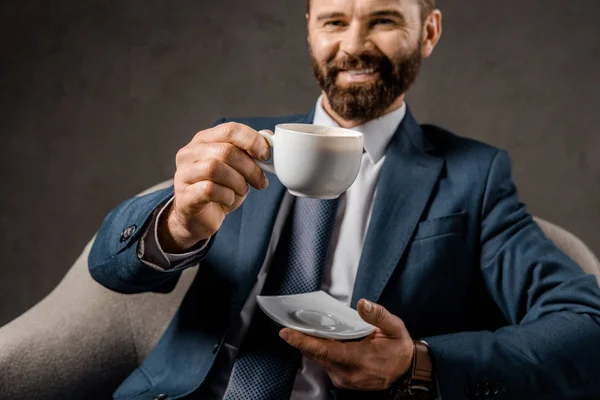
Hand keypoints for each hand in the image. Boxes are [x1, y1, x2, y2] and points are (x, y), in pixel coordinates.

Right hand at [158, 122, 271, 251]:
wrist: (200, 218)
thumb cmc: (220, 190)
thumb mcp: (238, 169)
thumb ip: (249, 151)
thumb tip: (269, 137)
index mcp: (204, 140)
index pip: (230, 129)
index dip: (252, 141)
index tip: (266, 156)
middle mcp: (190, 153)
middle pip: (226, 151)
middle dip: (250, 168)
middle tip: (260, 181)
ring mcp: (184, 174)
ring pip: (215, 168)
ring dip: (238, 182)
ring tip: (242, 191)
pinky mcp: (184, 195)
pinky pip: (209, 189)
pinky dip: (226, 196)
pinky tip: (228, 200)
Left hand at [280, 299, 413, 390]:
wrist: (406, 372)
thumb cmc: (399, 349)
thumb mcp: (395, 328)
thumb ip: (378, 316)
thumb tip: (362, 304)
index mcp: (359, 360)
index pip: (325, 351)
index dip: (303, 342)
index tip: (286, 333)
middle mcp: (348, 373)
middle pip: (317, 354)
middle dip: (303, 339)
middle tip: (291, 323)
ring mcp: (344, 379)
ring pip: (319, 359)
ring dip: (311, 344)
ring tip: (304, 329)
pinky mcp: (342, 379)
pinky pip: (325, 363)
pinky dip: (319, 350)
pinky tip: (319, 339)